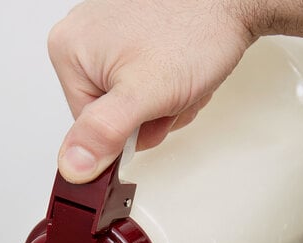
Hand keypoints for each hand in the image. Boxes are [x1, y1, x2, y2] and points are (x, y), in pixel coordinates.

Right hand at [48, 0, 254, 182]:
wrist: (234, 1)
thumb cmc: (196, 31)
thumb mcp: (144, 94)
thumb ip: (104, 132)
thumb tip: (73, 165)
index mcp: (68, 50)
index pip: (86, 127)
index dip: (125, 133)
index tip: (150, 114)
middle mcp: (82, 38)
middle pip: (109, 115)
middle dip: (148, 117)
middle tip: (169, 96)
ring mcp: (108, 36)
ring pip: (130, 104)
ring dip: (162, 105)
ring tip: (179, 81)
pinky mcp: (131, 36)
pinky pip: (141, 85)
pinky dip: (165, 89)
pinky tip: (180, 73)